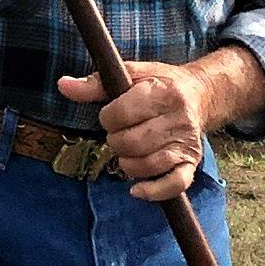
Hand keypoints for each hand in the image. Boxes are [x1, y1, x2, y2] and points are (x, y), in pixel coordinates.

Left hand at [56, 48, 264, 202]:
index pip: (121, 114)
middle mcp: (178, 119)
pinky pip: (174, 185)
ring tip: (129, 152)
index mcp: (162, 92)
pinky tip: (136, 190)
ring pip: (147, 165)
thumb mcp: (131, 74)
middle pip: (132, 142)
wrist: (201, 94)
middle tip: (121, 134)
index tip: (112, 115)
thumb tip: (63, 85)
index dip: (108, 117)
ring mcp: (186, 143)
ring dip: (128, 163)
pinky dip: (153, 191)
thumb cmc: (160, 84)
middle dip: (116, 141)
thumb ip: (95, 83)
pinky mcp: (191, 162)